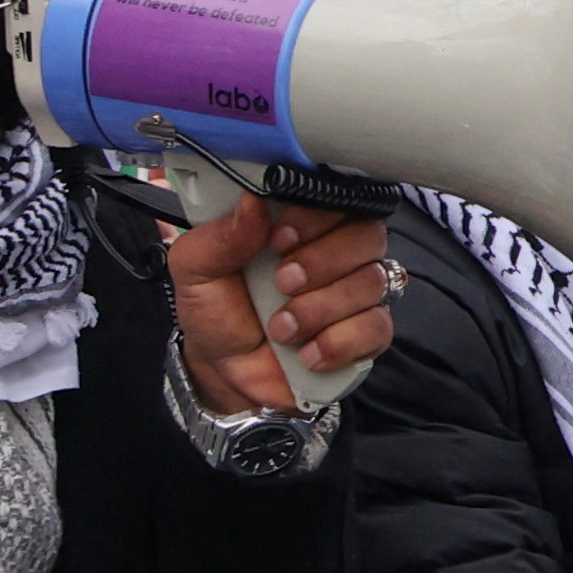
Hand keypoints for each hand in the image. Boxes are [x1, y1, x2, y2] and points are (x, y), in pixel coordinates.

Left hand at [170, 193, 389, 414]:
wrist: (223, 374)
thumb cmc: (216, 313)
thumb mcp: (195, 271)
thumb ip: (218, 236)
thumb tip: (251, 202)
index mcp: (298, 224)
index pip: (335, 197)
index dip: (315, 216)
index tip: (279, 238)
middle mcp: (335, 252)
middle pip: (367, 234)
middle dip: (322, 262)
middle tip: (282, 284)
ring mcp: (355, 294)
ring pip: (372, 281)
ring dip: (321, 309)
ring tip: (282, 329)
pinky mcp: (365, 335)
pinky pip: (377, 327)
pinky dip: (338, 342)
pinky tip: (307, 353)